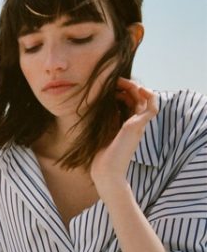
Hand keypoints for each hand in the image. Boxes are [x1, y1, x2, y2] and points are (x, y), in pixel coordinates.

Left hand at [90, 78, 157, 197]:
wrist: (105, 172)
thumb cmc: (100, 156)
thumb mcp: (100, 132)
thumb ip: (104, 118)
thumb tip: (100, 103)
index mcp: (125, 125)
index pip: (129, 102)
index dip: (122, 91)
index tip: (109, 85)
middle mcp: (134, 124)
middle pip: (137, 98)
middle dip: (127, 86)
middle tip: (114, 79)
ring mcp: (138, 125)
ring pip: (145, 99)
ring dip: (135, 87)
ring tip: (122, 81)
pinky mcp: (138, 126)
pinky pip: (152, 107)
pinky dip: (149, 96)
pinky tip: (138, 88)